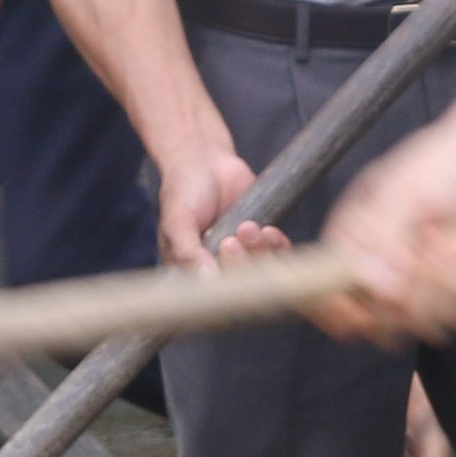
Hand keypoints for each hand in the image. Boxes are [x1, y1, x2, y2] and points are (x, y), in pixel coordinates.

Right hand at [156, 145, 277, 276]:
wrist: (206, 159)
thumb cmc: (183, 190)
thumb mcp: (177, 220)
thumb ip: (187, 252)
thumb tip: (207, 281)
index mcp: (191, 272)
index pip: (210, 297)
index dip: (223, 287)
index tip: (224, 264)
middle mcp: (217, 269)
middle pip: (240, 285)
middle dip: (241, 264)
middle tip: (230, 240)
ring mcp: (242, 255)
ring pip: (261, 270)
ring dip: (259, 252)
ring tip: (247, 227)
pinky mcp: (262, 241)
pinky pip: (278, 254)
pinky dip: (277, 245)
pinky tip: (269, 230)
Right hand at [308, 136, 455, 343]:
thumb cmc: (439, 167)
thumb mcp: (405, 193)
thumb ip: (386, 239)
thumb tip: (377, 289)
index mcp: (348, 244)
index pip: (322, 296)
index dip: (337, 313)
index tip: (364, 316)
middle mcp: (377, 273)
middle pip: (379, 322)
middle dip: (412, 293)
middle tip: (431, 246)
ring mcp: (416, 290)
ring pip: (423, 326)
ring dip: (447, 288)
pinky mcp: (453, 297)